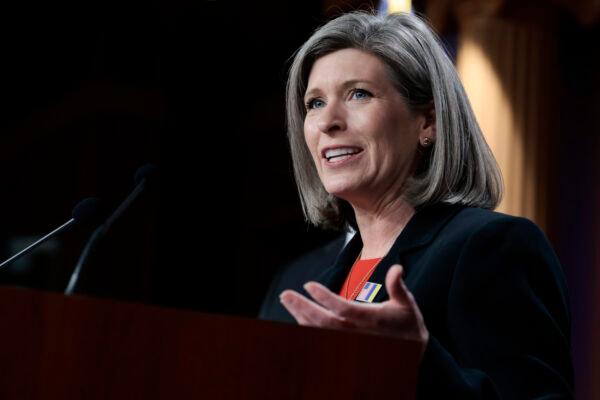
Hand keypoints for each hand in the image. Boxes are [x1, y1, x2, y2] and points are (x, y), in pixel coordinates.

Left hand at [280, 264, 428, 356]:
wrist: (412, 352)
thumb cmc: (407, 323)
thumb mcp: (407, 303)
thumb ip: (398, 286)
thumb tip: (397, 268)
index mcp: (372, 320)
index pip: (344, 309)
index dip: (325, 298)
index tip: (308, 285)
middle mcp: (359, 333)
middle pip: (326, 323)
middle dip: (304, 308)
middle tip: (286, 294)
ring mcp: (351, 342)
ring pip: (321, 332)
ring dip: (301, 316)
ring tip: (287, 301)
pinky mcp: (346, 346)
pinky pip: (322, 339)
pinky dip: (307, 328)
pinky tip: (297, 316)